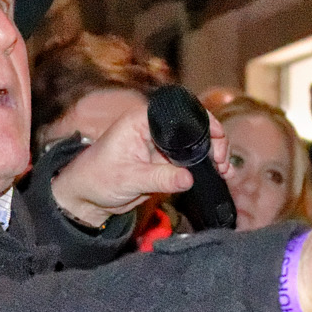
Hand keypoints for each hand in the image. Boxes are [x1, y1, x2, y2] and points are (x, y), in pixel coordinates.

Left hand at [49, 107, 229, 227]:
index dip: (202, 122)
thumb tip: (188, 178)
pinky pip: (189, 162)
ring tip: (225, 170)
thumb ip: (160, 178)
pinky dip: (204, 168)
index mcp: (142, 121)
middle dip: (212, 142)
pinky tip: (218, 174)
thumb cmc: (96, 178)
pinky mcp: (164, 163)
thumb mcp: (129, 178)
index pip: (179, 113)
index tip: (217, 138)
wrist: (86, 198)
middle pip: (192, 128)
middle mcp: (153, 129)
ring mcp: (160, 146)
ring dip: (211, 156)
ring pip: (194, 146)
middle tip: (222, 160)